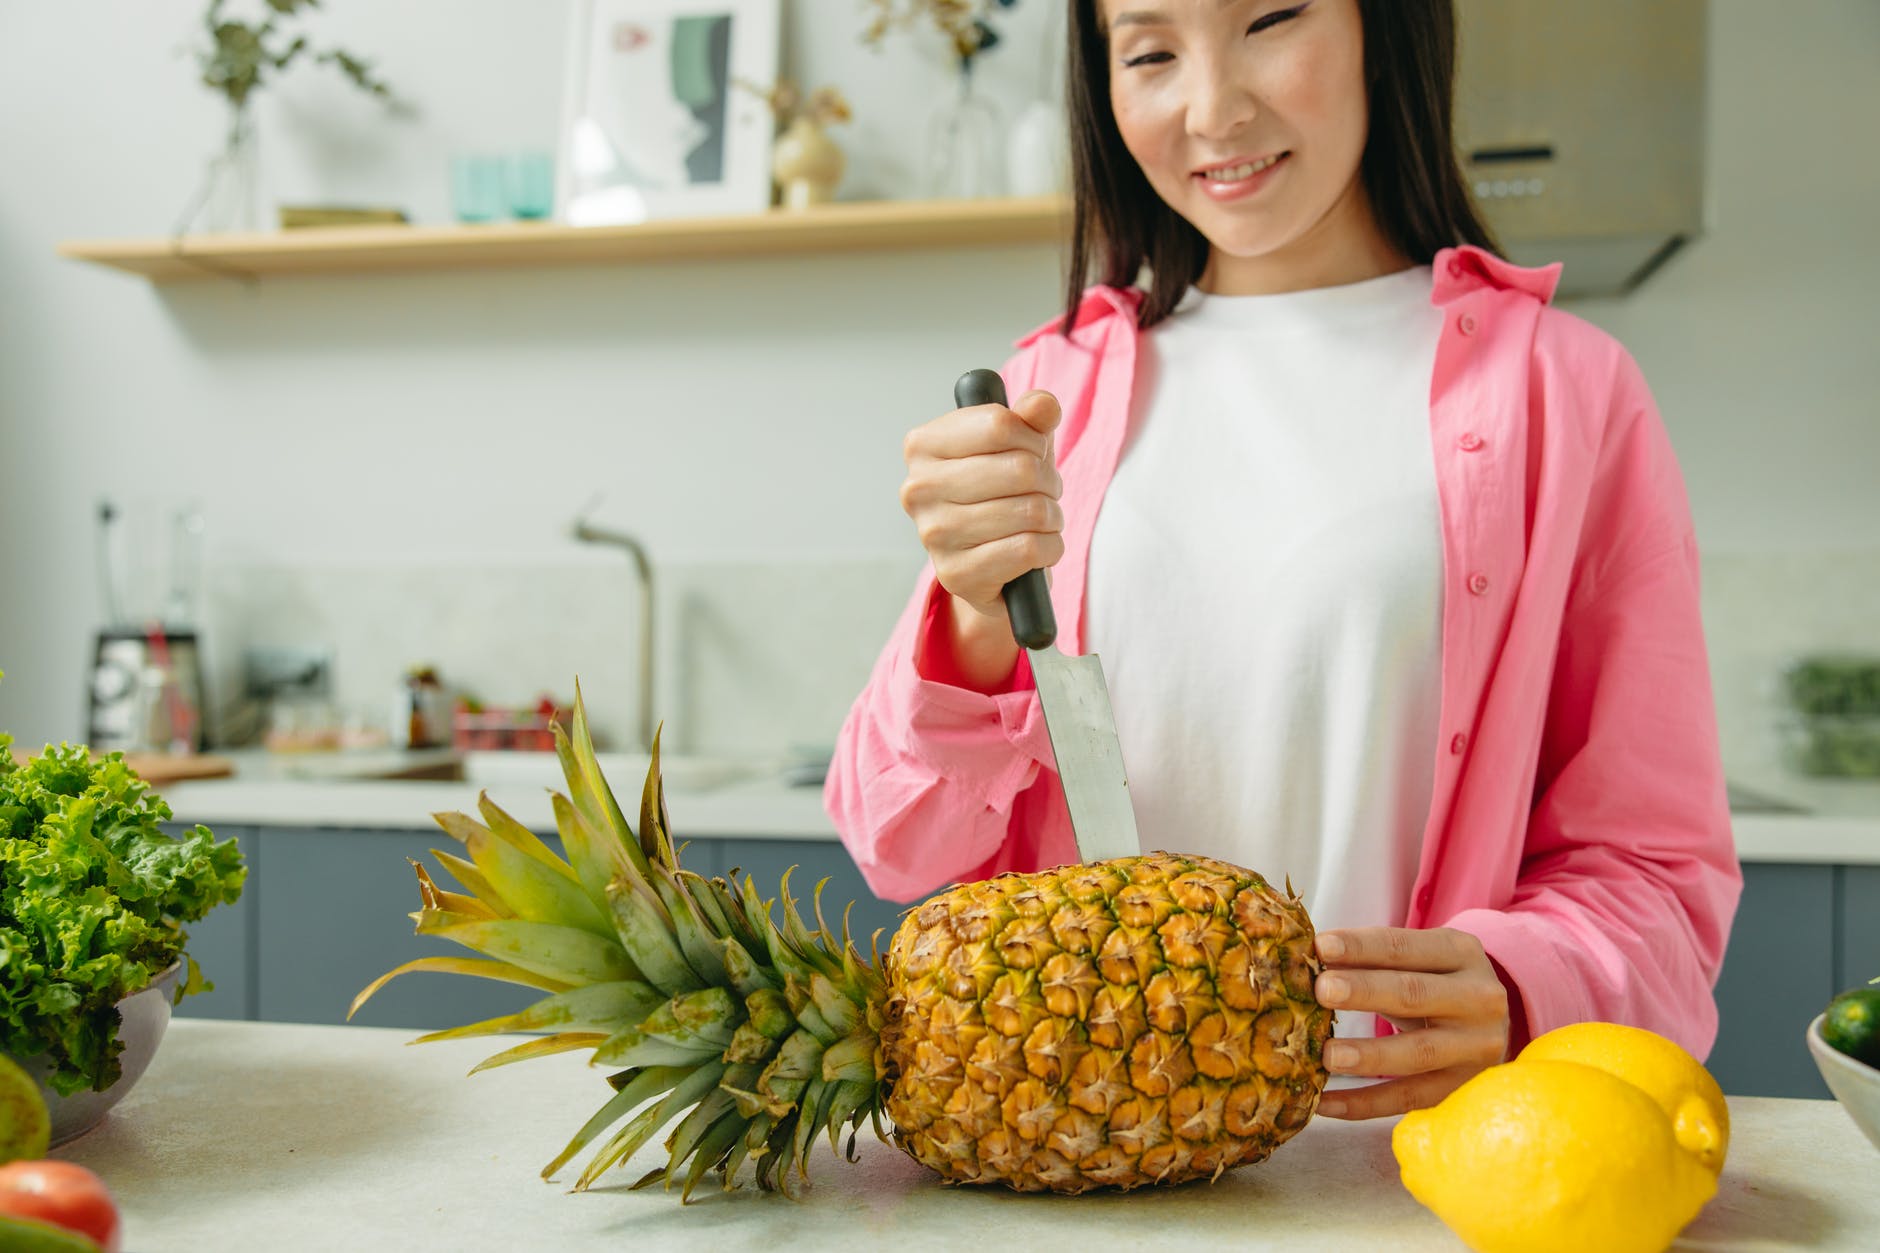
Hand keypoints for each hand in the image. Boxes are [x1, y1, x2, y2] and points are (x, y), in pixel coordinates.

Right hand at [900, 389, 1063, 622]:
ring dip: (1052, 517)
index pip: (999, 424)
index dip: (1033, 439)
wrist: (990, 565)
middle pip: (1020, 468)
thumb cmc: (1002, 493)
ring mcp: (933, 534)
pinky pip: (1029, 549)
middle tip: (1044, 491)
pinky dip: (1050, 548)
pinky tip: (1039, 548)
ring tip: (1041, 520)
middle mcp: (918, 488)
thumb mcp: (1018, 445)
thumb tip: (1042, 405)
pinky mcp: (956, 575)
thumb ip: (1031, 417)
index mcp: (922, 445)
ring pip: (1030, 511)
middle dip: (1048, 481)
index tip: (1034, 452)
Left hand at [1310, 926, 1510, 1119]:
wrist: (1492, 1023)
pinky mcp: (1461, 1088)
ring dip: (1369, 1056)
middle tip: (1322, 990)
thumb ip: (1370, 960)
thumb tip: (1309, 961)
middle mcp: (1478, 998)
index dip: (1362, 947)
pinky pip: (1408, 1099)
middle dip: (1365, 992)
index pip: (1405, 946)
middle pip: (1415, 994)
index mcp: (1460, 952)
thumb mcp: (1416, 960)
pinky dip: (1364, 1104)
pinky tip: (1324, 1102)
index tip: (1321, 947)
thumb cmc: (1435, 981)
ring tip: (1327, 1056)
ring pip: (1418, 1053)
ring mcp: (1475, 1047)